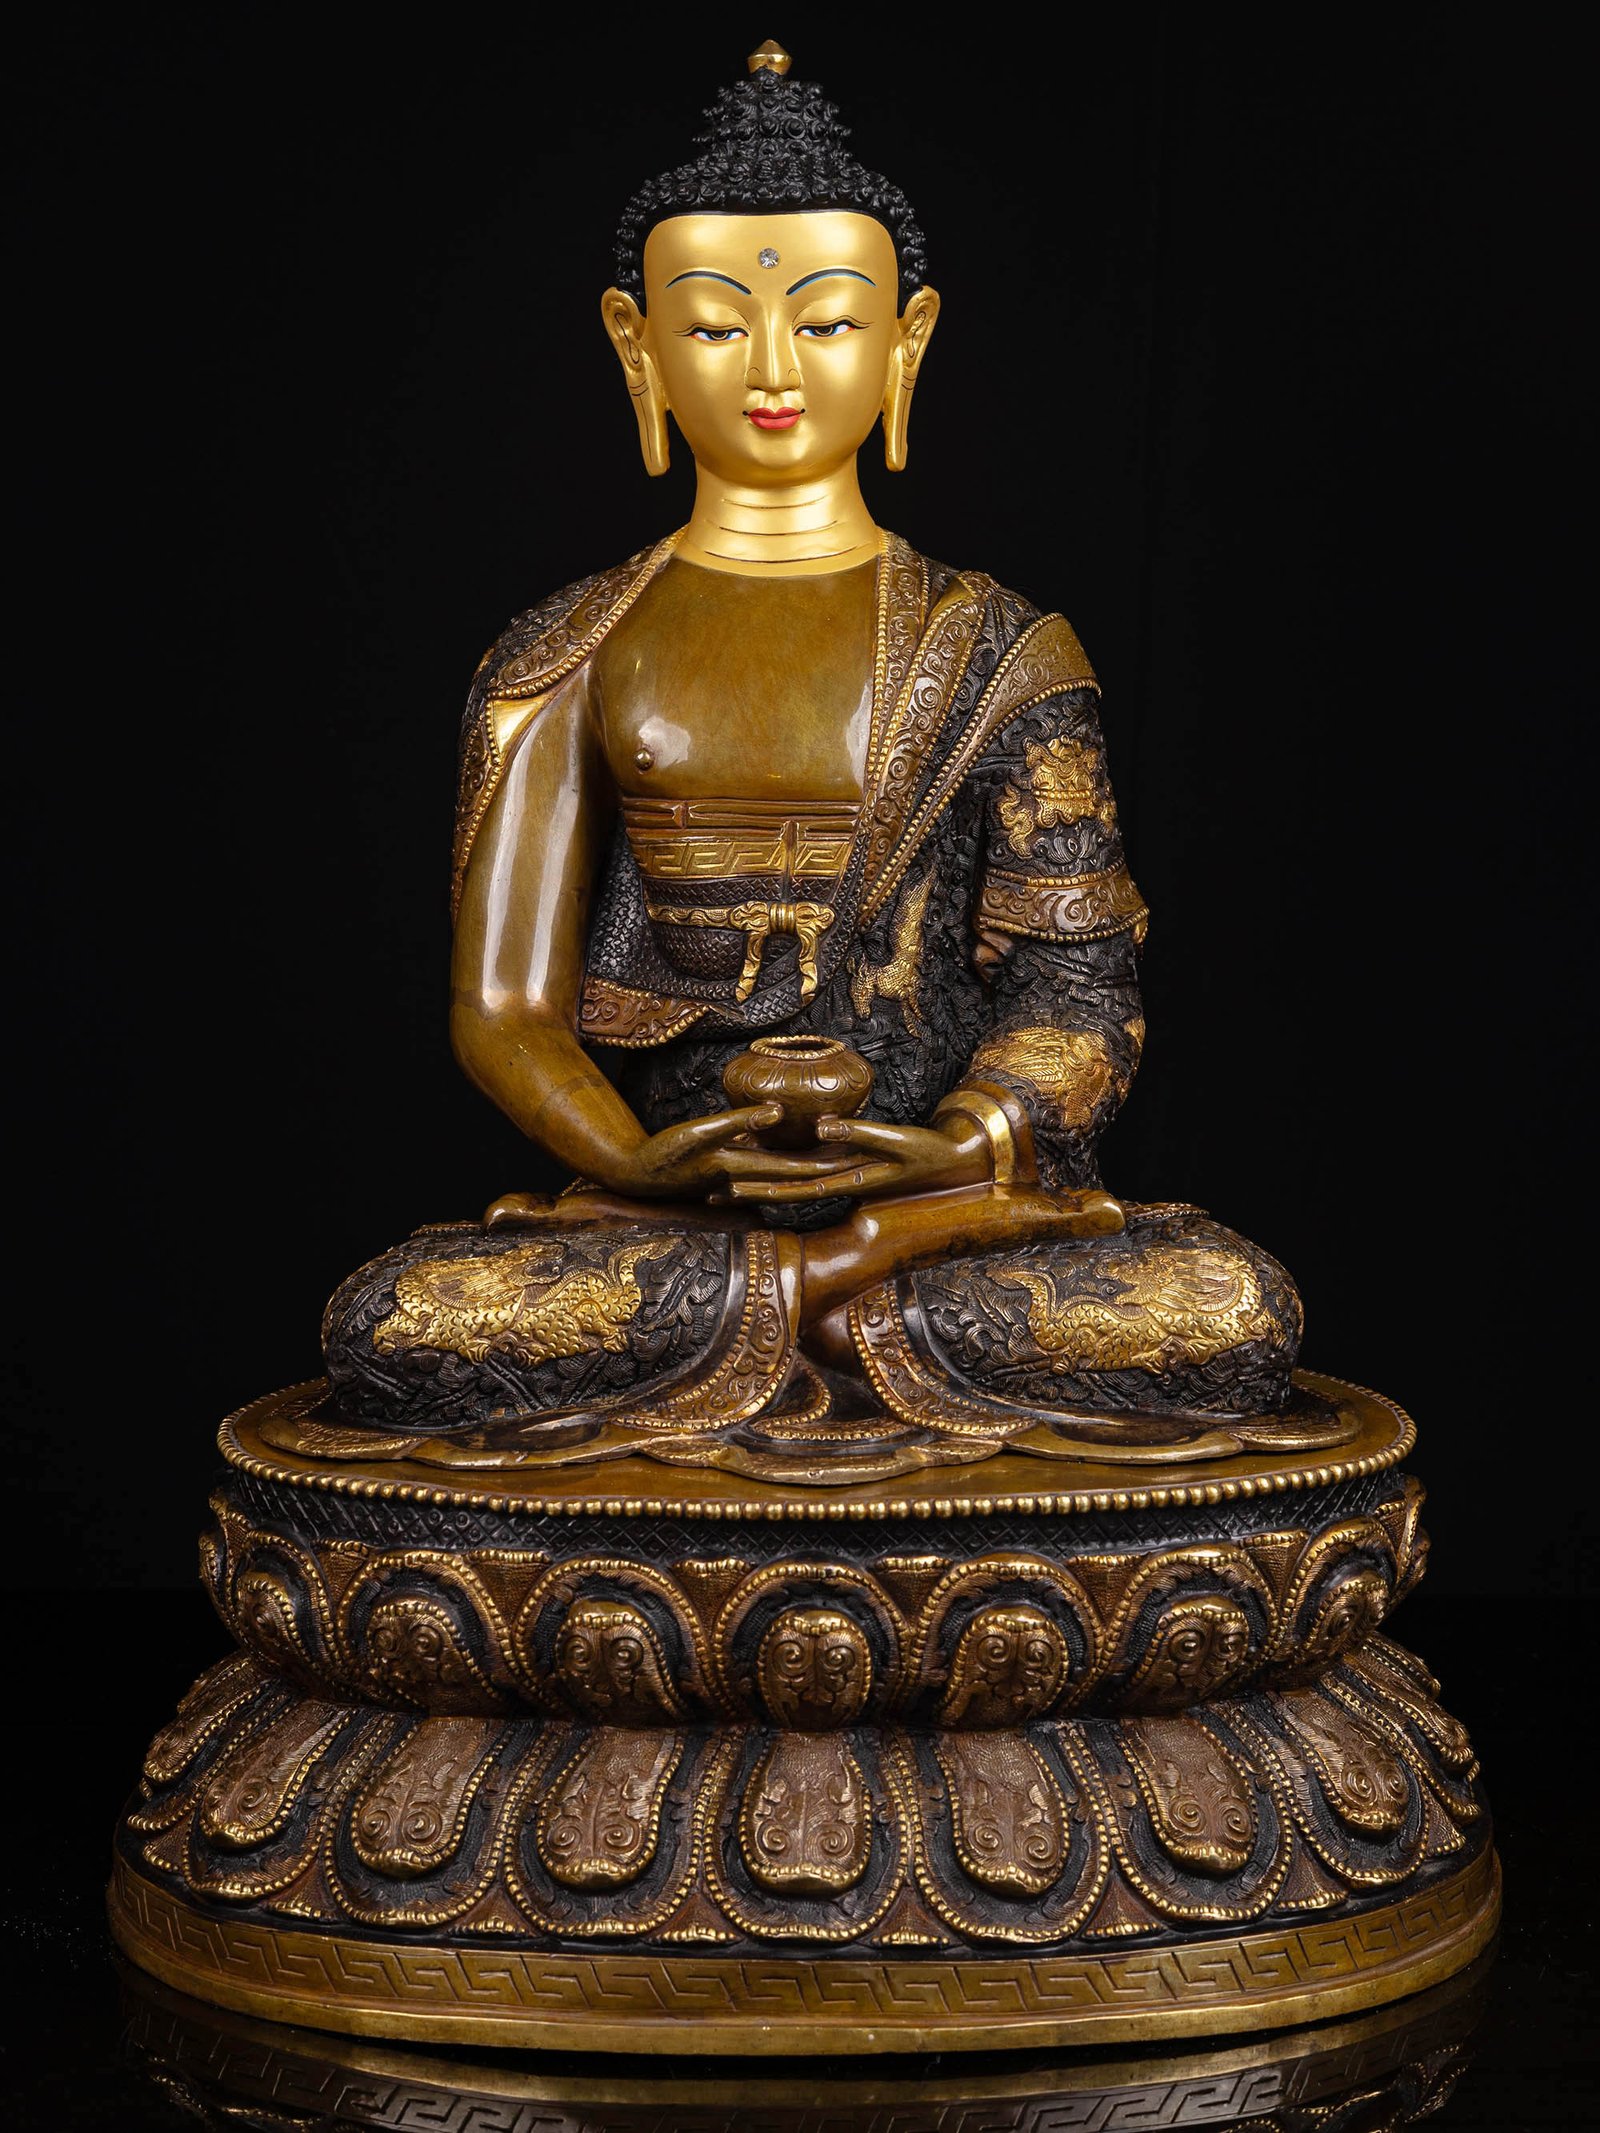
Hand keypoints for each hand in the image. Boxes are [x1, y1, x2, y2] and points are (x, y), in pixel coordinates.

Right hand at [607, 1106, 868, 1200]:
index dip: (829, 1160)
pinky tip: (800, 1155)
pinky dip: (788, 1163)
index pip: (799, 1167)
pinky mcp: (731, 1170)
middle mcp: (749, 1177)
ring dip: (813, 1166)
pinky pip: (768, 1167)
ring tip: (843, 1154)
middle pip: (799, 1172)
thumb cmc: (664, 1154)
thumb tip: (778, 1111)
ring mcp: (741, 1176)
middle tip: (866, 1155)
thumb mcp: (700, 1133)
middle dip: (831, 1166)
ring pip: (786, 1171)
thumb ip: (739, 1121)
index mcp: (747, 1168)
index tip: (858, 1152)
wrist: (638, 1177)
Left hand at [726, 1111, 991, 1205]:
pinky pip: (812, 1168)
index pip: (795, 1187)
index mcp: (848, 1179)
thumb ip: (859, 1133)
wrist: (955, 1161)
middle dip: (751, 1192)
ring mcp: (845, 1174)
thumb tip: (819, 1125)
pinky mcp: (852, 1164)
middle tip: (712, 1194)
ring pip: (796, 1181)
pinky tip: (769, 1165)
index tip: (729, 1189)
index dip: (760, 1189)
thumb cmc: (929, 1151)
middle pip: (787, 1189)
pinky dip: (788, 1168)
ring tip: (728, 1183)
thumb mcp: (897, 1140)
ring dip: (765, 1183)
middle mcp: (840, 1180)